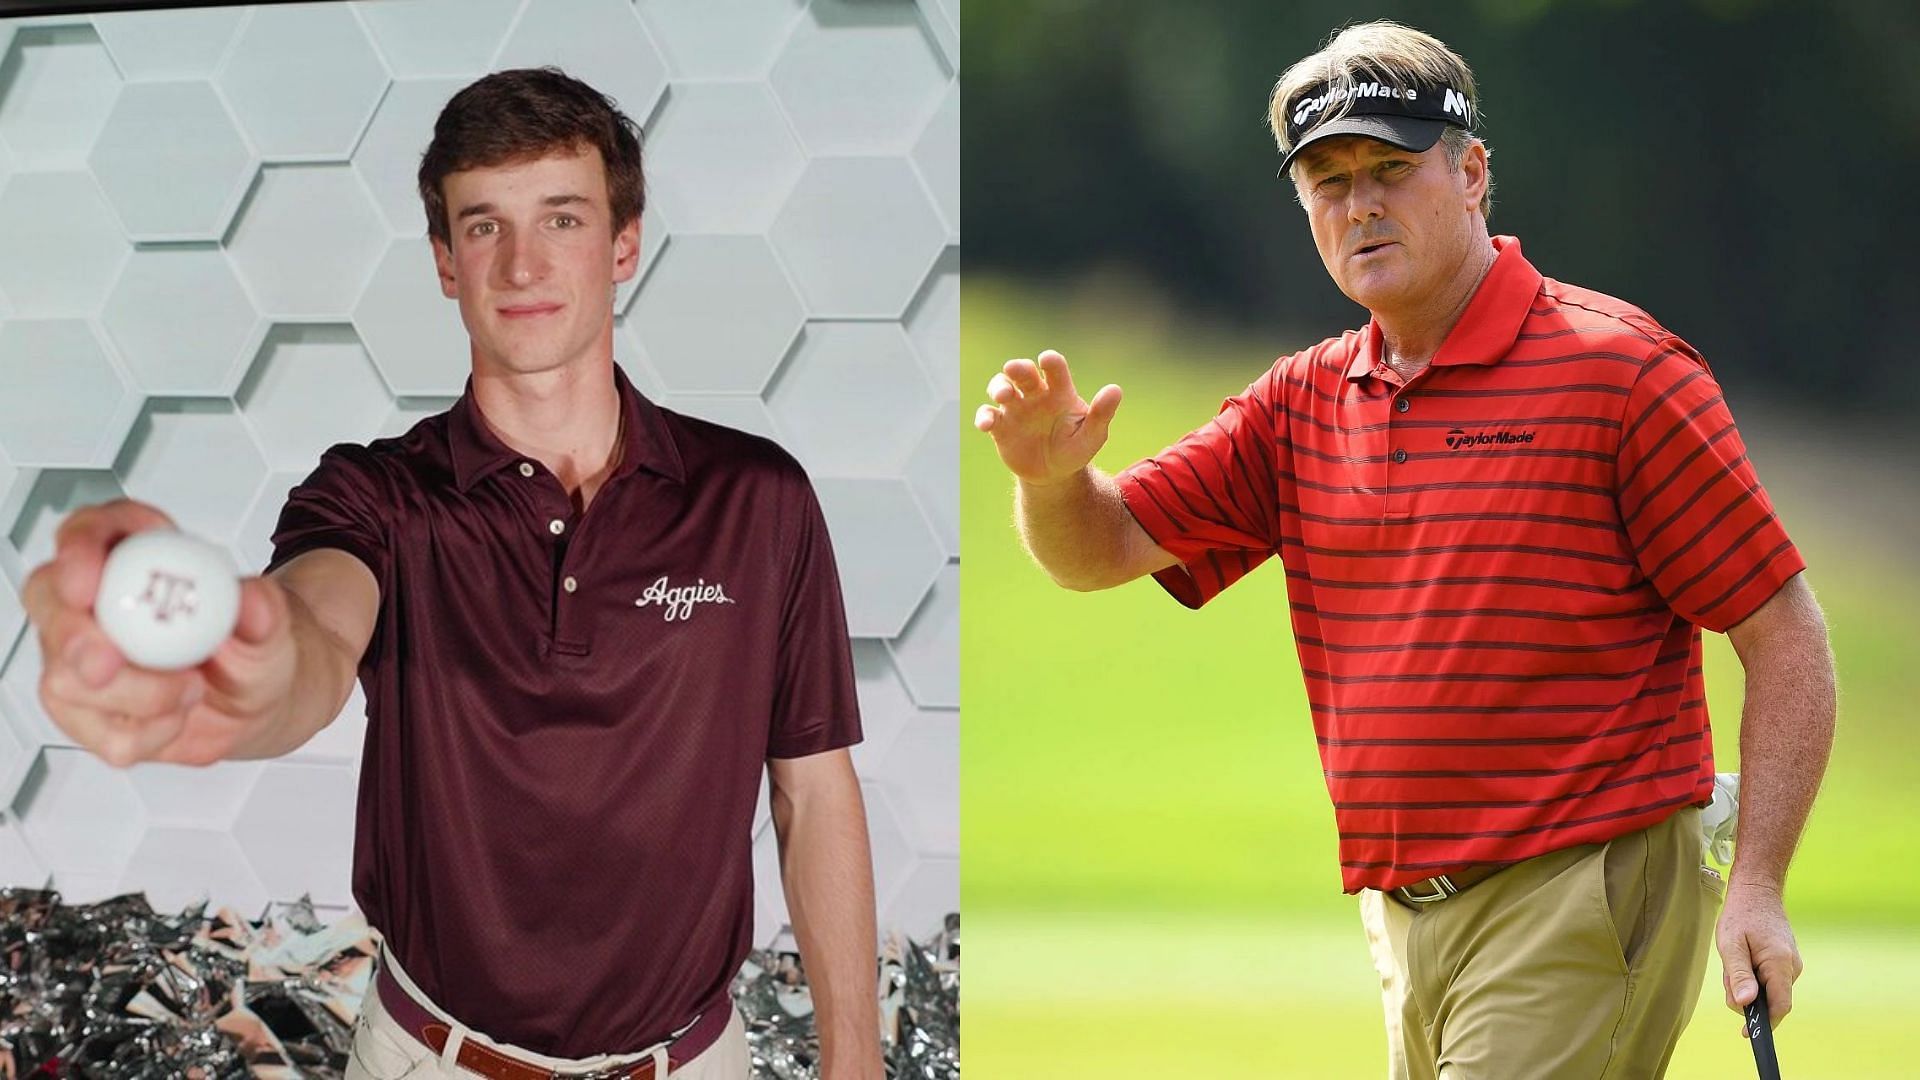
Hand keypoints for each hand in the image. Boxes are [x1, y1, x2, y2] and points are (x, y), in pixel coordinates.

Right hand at [20, 499, 298, 766]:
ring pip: (65, 676)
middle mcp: (95, 603)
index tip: (89, 581)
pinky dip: (144, 733)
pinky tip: (176, 718)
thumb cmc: (250, 645)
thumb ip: (265, 609)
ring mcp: (79, 657)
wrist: (255, 699)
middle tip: (108, 661)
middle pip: (50, 600)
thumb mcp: (273, 624)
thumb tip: (251, 598)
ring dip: (133, 695)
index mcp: (136, 554)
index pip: (90, 532)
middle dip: (72, 633)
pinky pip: (93, 731)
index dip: (79, 549)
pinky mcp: (84, 710)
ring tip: (190, 690)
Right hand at [973, 349, 1122, 485]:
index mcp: (1059, 392)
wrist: (1052, 475)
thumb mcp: (1092, 436)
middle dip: (1017, 368)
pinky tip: (986, 424)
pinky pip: (988, 415)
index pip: (1055, 370)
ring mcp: (1015, 409)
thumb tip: (1115, 390)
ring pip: (1001, 387)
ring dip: (998, 386)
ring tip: (1003, 395)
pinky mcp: (1000, 426)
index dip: (1050, 362)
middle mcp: (1035, 395)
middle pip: (1023, 373)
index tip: (1047, 359)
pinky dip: (984, 416)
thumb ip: (1101, 414)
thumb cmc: (1075, 449)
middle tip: (1013, 369)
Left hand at [1716, 880, 1802, 1032]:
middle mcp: (1791, 967)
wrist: (1757, 892)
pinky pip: (1767, 980)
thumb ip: (1738, 975)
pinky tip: (1742, 958)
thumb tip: (1745, 1004)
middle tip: (1728, 974)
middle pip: (1770, 1000)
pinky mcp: (1785, 963)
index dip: (1765, 1023)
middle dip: (1746, 996)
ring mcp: (1790, 965)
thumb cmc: (1741, 916)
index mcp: (1780, 964)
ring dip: (1746, 984)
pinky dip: (1751, 976)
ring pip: (1767, 990)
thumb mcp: (1731, 944)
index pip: (1780, 1006)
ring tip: (1734, 959)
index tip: (1748, 1033)